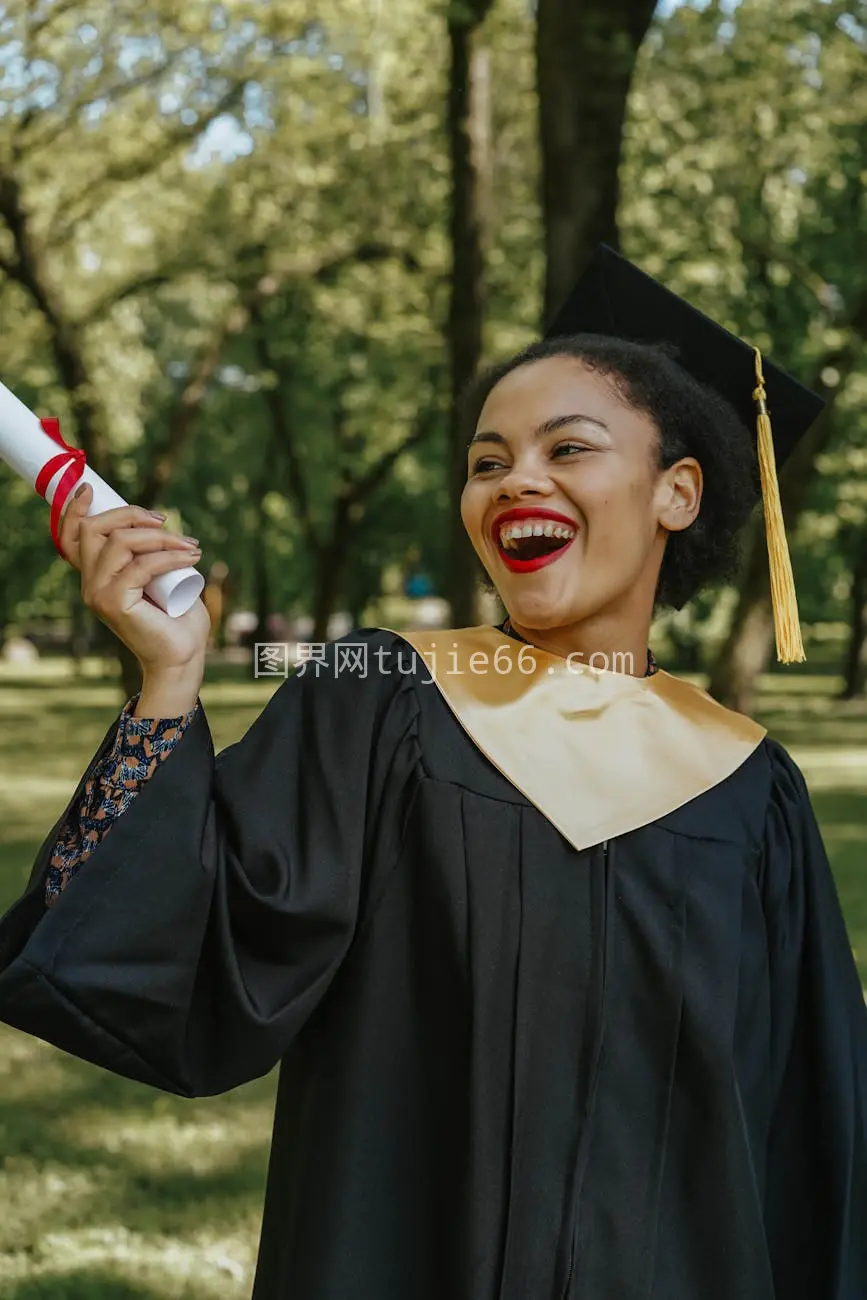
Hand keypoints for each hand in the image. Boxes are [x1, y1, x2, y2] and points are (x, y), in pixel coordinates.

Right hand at [60, 483, 210, 674]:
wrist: (183, 654)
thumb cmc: (177, 617)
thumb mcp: (161, 576)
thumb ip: (150, 554)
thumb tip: (157, 521)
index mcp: (96, 575)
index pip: (71, 538)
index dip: (74, 510)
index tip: (90, 488)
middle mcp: (90, 583)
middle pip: (94, 529)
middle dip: (130, 514)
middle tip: (165, 520)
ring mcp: (98, 594)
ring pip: (120, 543)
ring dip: (159, 537)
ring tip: (190, 547)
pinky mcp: (114, 603)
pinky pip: (141, 566)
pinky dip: (169, 557)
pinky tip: (192, 557)